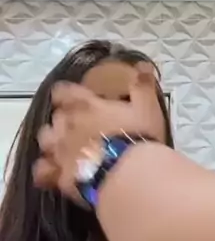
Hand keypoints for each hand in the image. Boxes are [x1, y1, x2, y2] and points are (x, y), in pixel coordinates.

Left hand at [33, 64, 163, 200]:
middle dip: (64, 120)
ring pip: (45, 140)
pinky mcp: (60, 176)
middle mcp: (67, 126)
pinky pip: (42, 172)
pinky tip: (56, 172)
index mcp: (86, 106)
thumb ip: (142, 85)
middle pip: (55, 116)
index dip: (66, 93)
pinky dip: (46, 170)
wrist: (130, 175)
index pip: (63, 91)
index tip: (74, 97)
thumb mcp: (147, 107)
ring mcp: (60, 151)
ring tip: (66, 147)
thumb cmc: (139, 137)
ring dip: (53, 141)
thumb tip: (143, 64)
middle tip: (80, 125)